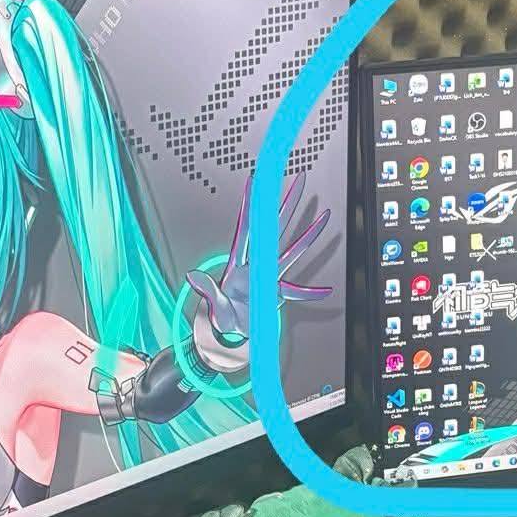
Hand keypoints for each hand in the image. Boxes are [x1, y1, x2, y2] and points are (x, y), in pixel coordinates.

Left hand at [185, 174, 331, 357]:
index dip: (252, 206)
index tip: (256, 183)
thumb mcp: (214, 305)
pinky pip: (297, 291)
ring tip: (323, 217)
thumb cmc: (221, 318)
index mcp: (239, 265)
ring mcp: (268, 276)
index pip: (248, 228)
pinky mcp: (277, 292)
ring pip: (291, 250)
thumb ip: (207, 289)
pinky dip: (310, 293)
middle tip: (299, 182)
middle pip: (275, 229)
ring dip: (308, 234)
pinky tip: (324, 291)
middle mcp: (256, 265)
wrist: (230, 334)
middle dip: (287, 204)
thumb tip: (192, 275)